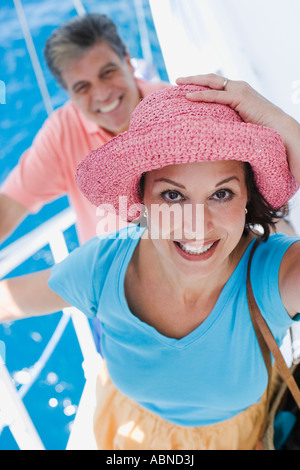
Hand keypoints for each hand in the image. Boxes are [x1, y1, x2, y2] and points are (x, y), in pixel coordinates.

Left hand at [176, 73, 290, 135]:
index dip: (201, 83)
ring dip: (193, 82)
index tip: (186, 86)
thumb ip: (230, 117)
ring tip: (178, 84)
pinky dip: (201, 95)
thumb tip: (216, 126)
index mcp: (238, 90)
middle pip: (211, 78)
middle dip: (193, 78)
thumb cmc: (263, 128)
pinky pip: (215, 96)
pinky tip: (188, 96)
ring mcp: (239, 90)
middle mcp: (238, 86)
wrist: (279, 127)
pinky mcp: (239, 98)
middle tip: (177, 80)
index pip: (216, 83)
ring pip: (211, 83)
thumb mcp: (242, 120)